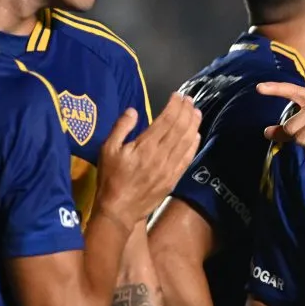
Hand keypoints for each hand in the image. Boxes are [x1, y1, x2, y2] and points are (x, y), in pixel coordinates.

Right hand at [97, 92, 200, 226]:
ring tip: (196, 112)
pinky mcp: (173, 179)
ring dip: (193, 125)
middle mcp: (160, 155)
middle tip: (189, 100)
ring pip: (186, 142)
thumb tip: (133, 111)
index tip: (177, 96)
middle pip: (179, 128)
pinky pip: (187, 159)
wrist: (119, 210)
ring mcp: (169, 168)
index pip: (166, 120)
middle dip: (186, 111)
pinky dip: (193, 145)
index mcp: (144, 146)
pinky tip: (196, 135)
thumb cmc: (111, 178)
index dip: (174, 106)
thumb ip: (120, 128)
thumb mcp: (107, 149)